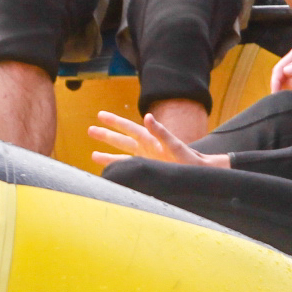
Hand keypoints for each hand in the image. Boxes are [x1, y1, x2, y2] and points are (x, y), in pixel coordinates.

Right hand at [88, 109, 227, 167]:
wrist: (201, 175)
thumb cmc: (190, 160)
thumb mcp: (176, 146)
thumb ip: (161, 132)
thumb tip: (147, 117)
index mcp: (152, 141)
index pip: (130, 129)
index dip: (116, 123)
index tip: (101, 116)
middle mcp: (148, 150)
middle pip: (123, 141)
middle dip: (107, 136)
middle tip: (90, 130)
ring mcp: (149, 161)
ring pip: (124, 157)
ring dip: (109, 155)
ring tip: (93, 155)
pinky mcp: (151, 172)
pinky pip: (132, 170)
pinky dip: (121, 171)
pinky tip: (111, 173)